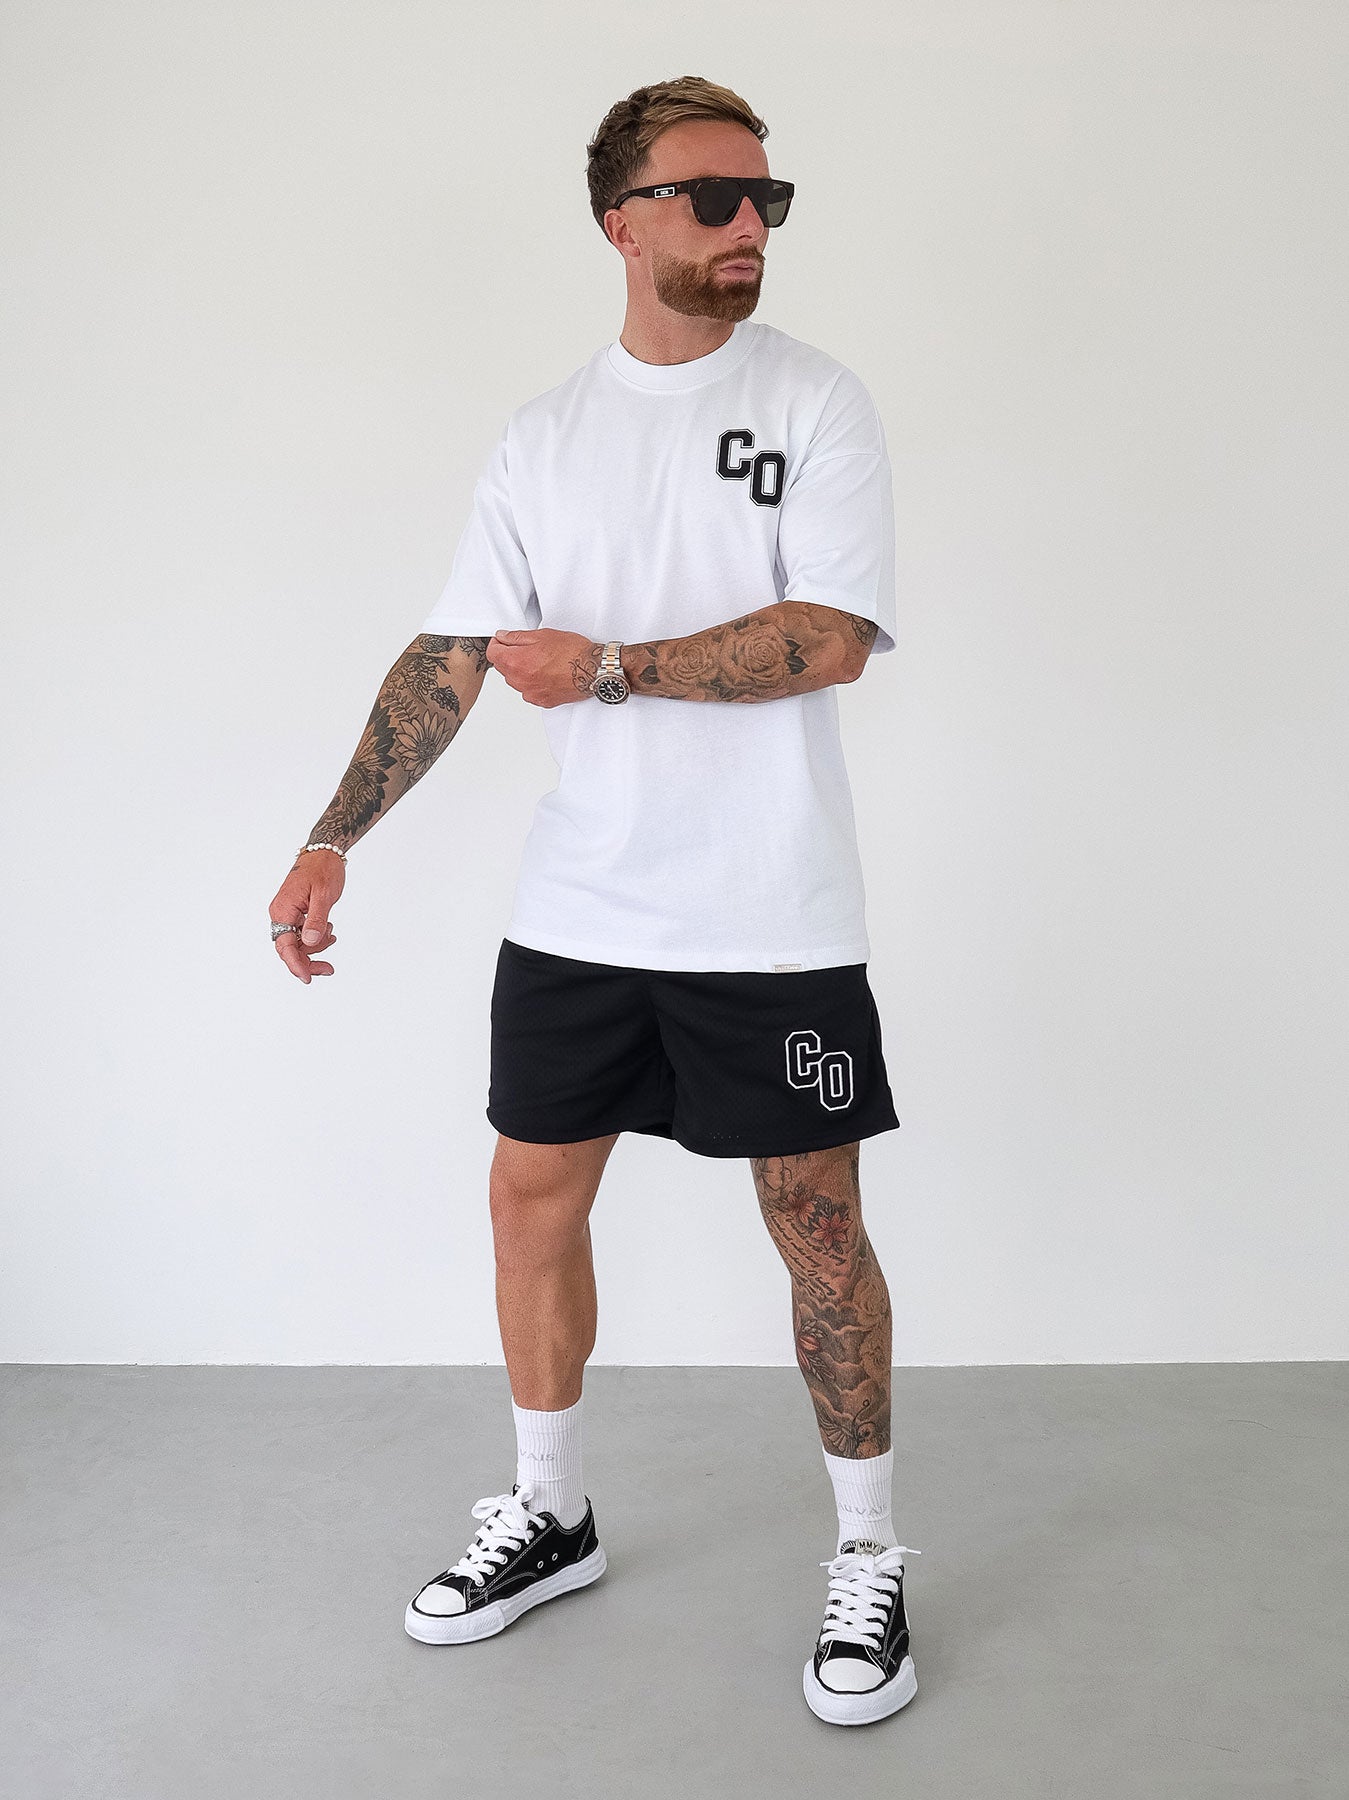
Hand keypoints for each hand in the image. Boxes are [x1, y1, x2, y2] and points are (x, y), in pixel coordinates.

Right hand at [269, 849, 345, 982]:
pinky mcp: (295, 913)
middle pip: (290, 949)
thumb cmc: (323, 869)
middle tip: (329, 969)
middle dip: (308, 961)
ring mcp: (287, 914)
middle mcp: (281, 914)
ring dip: (315, 947)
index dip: (296, 964)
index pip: (285, 946)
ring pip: (297, 943)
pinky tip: (329, 932)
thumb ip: (317, 919)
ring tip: (332, 934)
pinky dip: (316, 938)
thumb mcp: (324, 895)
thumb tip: (311, 942)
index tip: (308, 978)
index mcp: (283, 910)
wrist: (324, 853)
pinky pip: (302, 934)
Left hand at [485, 629, 599, 706]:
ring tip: (541, 661)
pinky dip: (533, 682)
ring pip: (516, 680)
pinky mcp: (541, 701)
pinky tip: (547, 673)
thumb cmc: (572, 652)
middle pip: (503, 668)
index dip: (498, 644)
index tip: (505, 640)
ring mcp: (530, 693)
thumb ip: (517, 637)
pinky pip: (529, 691)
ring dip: (521, 670)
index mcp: (517, 662)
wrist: (593, 671)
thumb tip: (502, 638)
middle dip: (510, 656)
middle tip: (528, 648)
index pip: (492, 653)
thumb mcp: (542, 635)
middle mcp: (520, 681)